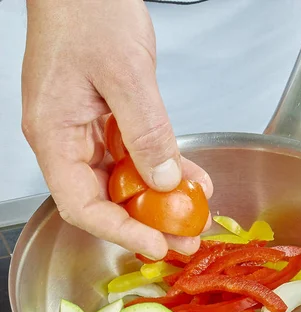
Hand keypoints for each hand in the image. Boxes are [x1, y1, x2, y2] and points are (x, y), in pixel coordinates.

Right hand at [22, 0, 212, 258]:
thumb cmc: (86, 8)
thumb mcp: (125, 72)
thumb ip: (146, 131)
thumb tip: (163, 179)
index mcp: (54, 134)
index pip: (81, 204)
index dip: (118, 231)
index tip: (155, 244)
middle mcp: (66, 140)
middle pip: (102, 200)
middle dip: (144, 224)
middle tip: (181, 241)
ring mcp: (85, 132)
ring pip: (121, 182)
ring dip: (157, 202)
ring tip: (192, 218)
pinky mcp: (105, 122)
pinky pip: (134, 155)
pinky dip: (162, 167)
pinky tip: (190, 178)